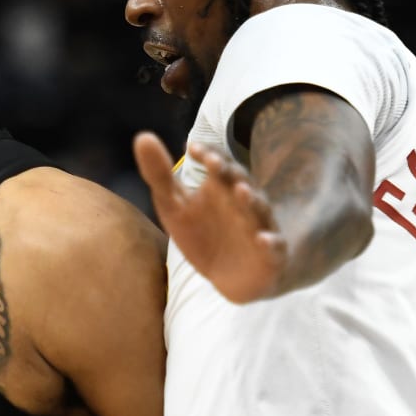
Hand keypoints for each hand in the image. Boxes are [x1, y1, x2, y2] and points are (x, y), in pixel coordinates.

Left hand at [134, 133, 288, 303]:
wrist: (229, 278)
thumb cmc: (202, 235)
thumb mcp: (174, 206)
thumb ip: (159, 175)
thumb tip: (142, 136)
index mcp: (221, 187)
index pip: (218, 163)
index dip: (208, 154)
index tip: (192, 149)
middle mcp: (243, 202)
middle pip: (240, 182)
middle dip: (230, 173)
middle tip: (215, 164)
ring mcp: (259, 226)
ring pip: (259, 210)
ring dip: (251, 200)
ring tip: (241, 191)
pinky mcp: (270, 254)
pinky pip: (273, 246)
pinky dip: (269, 242)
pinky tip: (262, 239)